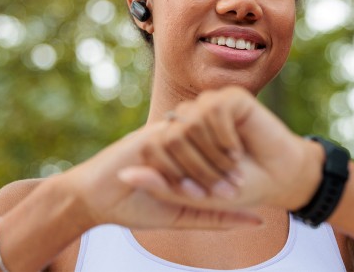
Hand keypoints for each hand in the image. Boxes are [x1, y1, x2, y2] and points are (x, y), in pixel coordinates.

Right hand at [52, 121, 260, 231]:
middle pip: (215, 137)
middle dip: (228, 164)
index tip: (245, 187)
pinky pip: (174, 141)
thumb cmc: (138, 207)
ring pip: (197, 137)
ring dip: (209, 165)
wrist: (94, 201)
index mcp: (191, 153)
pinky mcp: (147, 137)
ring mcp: (163, 135)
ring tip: (219, 190)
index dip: (236, 164)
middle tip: (238, 188)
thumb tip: (259, 220)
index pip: (223, 146)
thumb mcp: (185, 215)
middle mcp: (179, 139)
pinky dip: (185, 163)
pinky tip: (190, 186)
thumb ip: (219, 216)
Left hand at [118, 86, 323, 211]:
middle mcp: (188, 117)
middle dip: (196, 168)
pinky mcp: (232, 97)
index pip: (152, 147)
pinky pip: (215, 111)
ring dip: (213, 155)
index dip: (172, 174)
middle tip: (222, 187)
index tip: (197, 195)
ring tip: (232, 170)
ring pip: (191, 123)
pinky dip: (225, 138)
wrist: (278, 180)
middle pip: (171, 136)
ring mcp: (209, 105)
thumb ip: (160, 186)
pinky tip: (238, 152)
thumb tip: (124, 175)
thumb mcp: (193, 195)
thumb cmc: (235, 189)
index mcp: (175, 139)